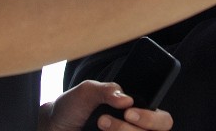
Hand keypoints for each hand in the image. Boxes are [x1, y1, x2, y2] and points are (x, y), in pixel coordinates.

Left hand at [39, 81, 172, 130]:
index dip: (152, 118)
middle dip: (131, 129)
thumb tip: (127, 99)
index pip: (162, 119)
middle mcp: (135, 129)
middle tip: (105, 121)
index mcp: (137, 111)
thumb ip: (107, 89)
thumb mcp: (88, 90)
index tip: (129, 112)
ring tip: (98, 124)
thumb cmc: (73, 107)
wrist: (53, 126)